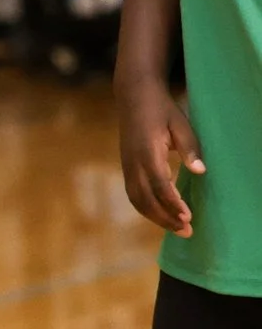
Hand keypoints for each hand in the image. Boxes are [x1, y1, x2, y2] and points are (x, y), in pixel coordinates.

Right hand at [119, 77, 201, 236]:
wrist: (134, 97)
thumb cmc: (162, 110)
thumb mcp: (181, 125)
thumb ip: (190, 148)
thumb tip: (201, 171)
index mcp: (147, 151)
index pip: (160, 184)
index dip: (173, 202)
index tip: (188, 216)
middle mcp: (133, 163)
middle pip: (146, 198)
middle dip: (166, 217)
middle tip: (186, 231)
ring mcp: (127, 166)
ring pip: (137, 200)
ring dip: (156, 217)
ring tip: (176, 228)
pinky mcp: (126, 168)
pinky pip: (134, 195)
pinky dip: (147, 209)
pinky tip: (161, 215)